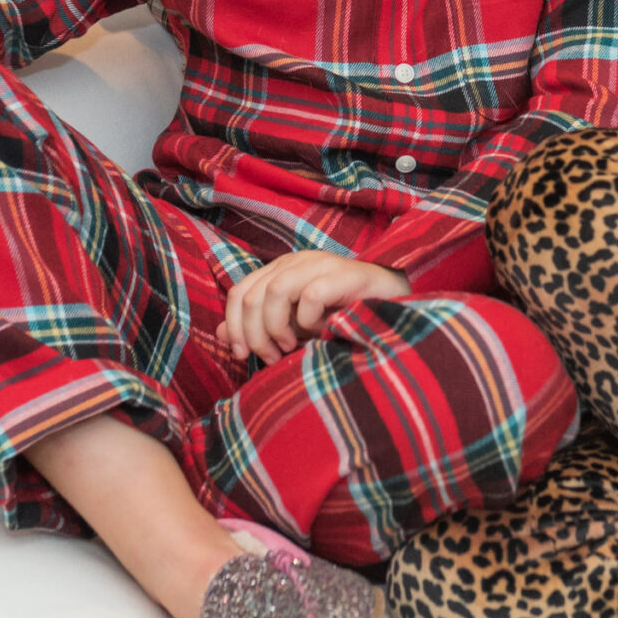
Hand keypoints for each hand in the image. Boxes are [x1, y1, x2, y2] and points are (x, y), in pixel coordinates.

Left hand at [224, 251, 408, 365]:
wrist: (395, 304)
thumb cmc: (343, 315)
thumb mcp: (296, 326)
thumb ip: (260, 327)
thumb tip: (222, 333)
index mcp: (282, 269)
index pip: (239, 291)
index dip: (234, 325)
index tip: (242, 355)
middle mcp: (297, 261)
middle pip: (251, 294)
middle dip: (253, 333)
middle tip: (271, 356)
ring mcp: (321, 264)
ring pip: (274, 292)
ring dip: (276, 328)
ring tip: (292, 346)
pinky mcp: (343, 274)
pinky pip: (309, 298)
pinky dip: (309, 322)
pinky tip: (323, 331)